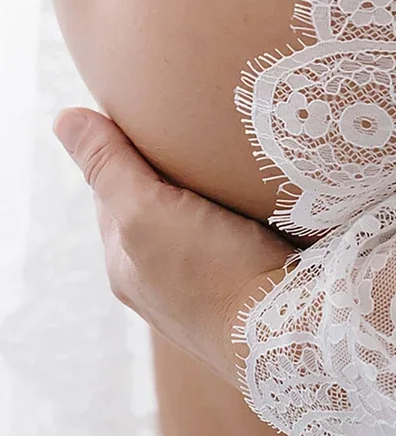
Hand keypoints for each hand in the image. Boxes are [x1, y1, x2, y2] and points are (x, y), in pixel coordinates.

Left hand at [53, 107, 295, 385]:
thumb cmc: (212, 274)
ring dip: (212, 184)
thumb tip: (64, 118)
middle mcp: (160, 276)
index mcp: (126, 262)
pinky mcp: (251, 278)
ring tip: (235, 151)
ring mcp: (207, 282)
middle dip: (172, 163)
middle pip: (156, 198)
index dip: (129, 143)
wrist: (291, 330)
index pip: (113, 185)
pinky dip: (245, 204)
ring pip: (199, 213)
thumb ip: (109, 166)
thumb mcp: (145, 211)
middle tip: (200, 121)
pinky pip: (238, 228)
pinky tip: (264, 191)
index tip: (156, 105)